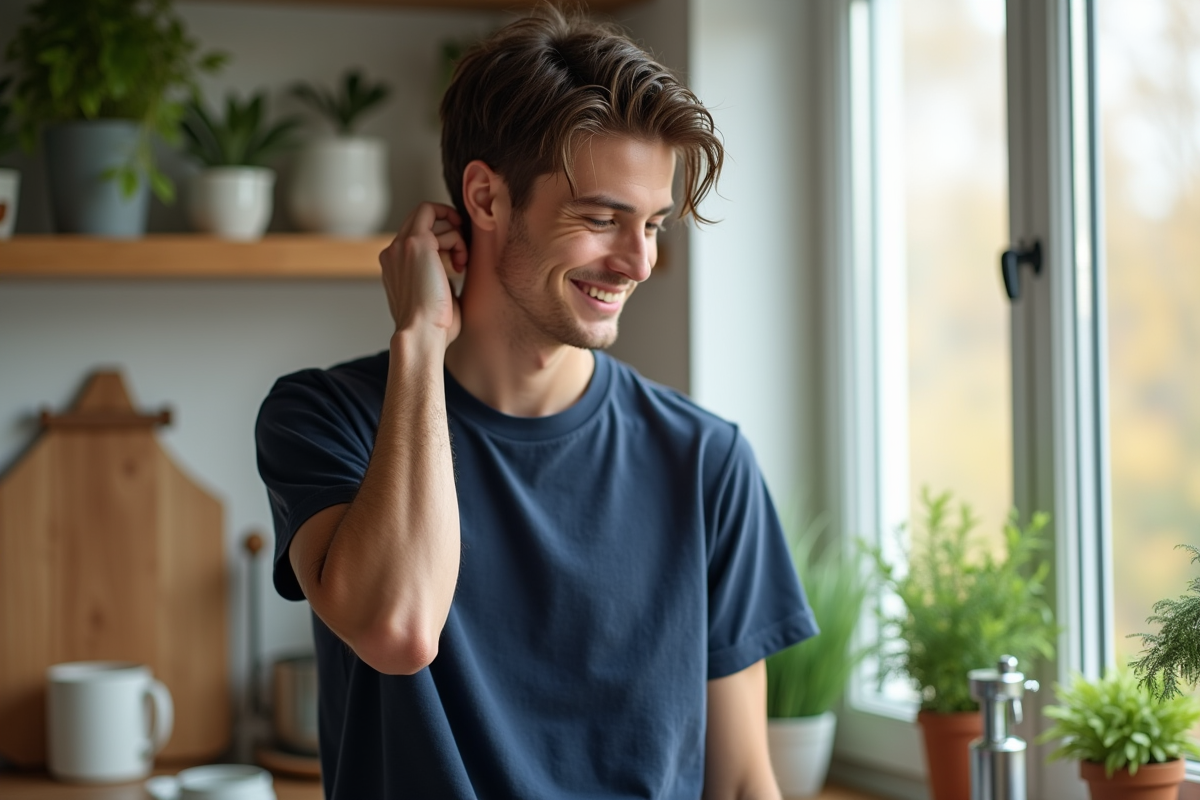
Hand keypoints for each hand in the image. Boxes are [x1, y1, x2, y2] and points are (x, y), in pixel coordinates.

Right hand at [379, 202, 468, 347]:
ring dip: (454, 237)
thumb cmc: (432, 326)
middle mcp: (392, 252)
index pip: (414, 234)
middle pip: (419, 217)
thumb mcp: (432, 295)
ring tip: (460, 264)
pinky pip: (436, 216)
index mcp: (394, 266)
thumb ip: (435, 275)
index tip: (455, 254)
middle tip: (461, 252)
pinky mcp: (416, 242)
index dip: (439, 237)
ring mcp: (401, 245)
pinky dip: (456, 237)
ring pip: (429, 214)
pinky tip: (459, 264)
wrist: (422, 334)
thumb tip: (453, 263)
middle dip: (446, 227)